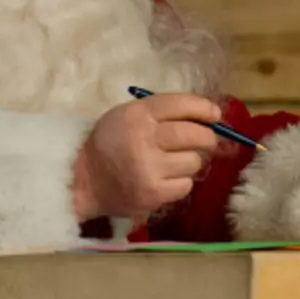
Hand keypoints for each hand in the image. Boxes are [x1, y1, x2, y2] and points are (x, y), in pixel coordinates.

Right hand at [72, 93, 220, 222]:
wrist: (84, 180)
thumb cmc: (110, 142)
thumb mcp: (127, 115)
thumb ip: (161, 113)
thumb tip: (205, 115)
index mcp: (136, 114)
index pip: (179, 104)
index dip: (203, 108)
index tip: (215, 114)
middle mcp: (144, 139)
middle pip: (194, 134)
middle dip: (207, 137)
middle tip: (206, 140)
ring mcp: (149, 168)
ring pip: (194, 161)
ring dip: (190, 161)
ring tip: (174, 162)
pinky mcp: (154, 194)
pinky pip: (186, 185)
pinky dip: (181, 182)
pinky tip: (166, 179)